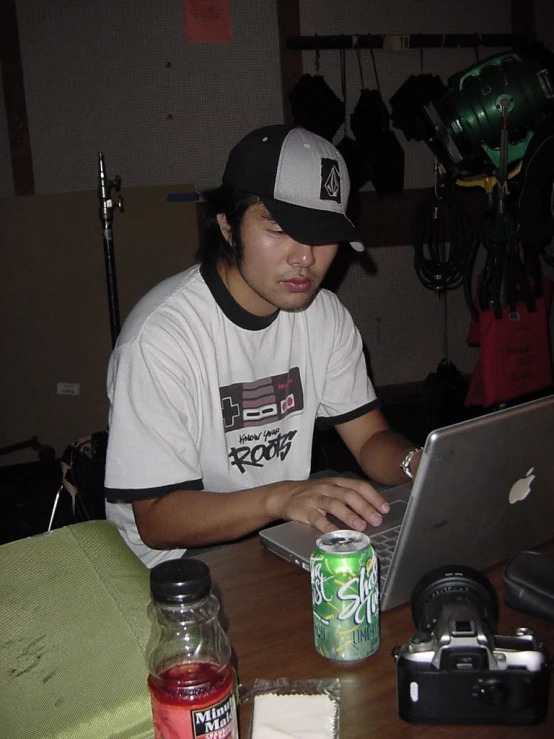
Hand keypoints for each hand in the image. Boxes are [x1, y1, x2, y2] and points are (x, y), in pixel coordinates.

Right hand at [266, 476, 390, 534]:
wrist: (283, 495)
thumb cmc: (312, 494)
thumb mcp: (330, 489)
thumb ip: (348, 496)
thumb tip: (373, 509)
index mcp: (337, 482)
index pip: (359, 486)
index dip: (373, 497)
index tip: (385, 508)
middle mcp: (328, 488)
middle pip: (349, 495)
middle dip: (365, 507)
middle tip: (377, 519)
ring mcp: (316, 498)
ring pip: (335, 505)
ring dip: (349, 515)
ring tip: (361, 526)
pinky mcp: (304, 510)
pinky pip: (317, 518)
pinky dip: (327, 526)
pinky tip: (336, 534)